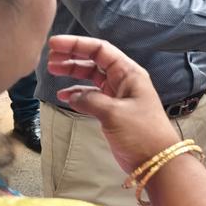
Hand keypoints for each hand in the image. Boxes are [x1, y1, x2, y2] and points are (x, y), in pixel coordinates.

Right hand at [46, 35, 178, 174]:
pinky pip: (92, 96)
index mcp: (129, 73)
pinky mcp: (113, 111)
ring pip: (92, 77)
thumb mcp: (114, 113)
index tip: (54, 44)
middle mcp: (124, 80)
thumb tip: (72, 96)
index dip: (77, 45)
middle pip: (94, 61)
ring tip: (51, 70)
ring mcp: (118, 95)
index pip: (100, 50)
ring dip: (72, 73)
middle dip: (72, 56)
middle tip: (49, 58)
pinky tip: (63, 96)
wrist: (156, 161)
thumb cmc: (140, 133)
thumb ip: (91, 100)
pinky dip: (77, 94)